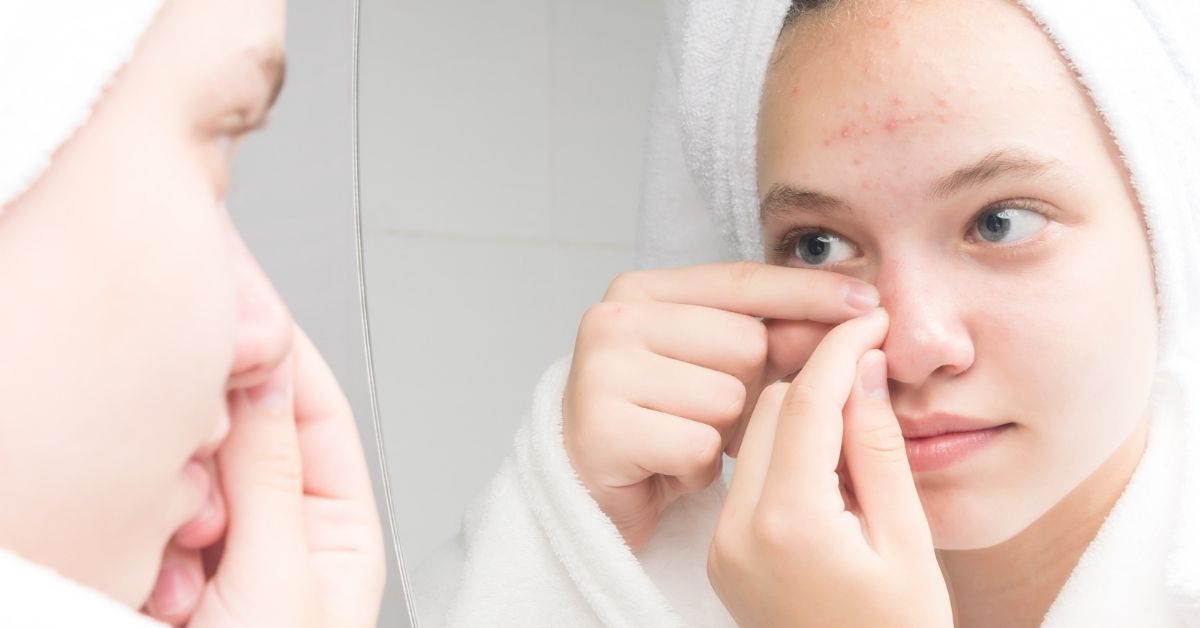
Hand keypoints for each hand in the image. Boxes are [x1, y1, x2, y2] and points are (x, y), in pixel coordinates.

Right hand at [142, 327, 385, 627]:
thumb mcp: (280, 579)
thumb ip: (269, 477)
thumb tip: (265, 382)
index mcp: (339, 533)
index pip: (320, 415)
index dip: (288, 361)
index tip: (249, 316)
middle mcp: (281, 535)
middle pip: (244, 438)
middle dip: (216, 458)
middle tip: (203, 483)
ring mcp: (218, 555)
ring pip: (187, 478)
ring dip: (177, 512)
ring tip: (189, 572)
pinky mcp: (158, 574)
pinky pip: (143, 519)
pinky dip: (144, 546)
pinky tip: (155, 588)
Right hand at [563, 262, 880, 549]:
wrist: (599, 492)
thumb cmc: (668, 420)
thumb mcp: (726, 368)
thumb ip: (782, 335)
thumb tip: (858, 311)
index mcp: (640, 289)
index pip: (743, 280)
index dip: (809, 293)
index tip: (869, 301)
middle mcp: (612, 319)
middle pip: (745, 343)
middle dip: (746, 388)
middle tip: (704, 414)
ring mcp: (599, 371)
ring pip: (726, 398)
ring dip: (721, 434)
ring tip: (683, 440)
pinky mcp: (600, 428)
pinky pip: (698, 445)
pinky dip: (696, 469)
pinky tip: (668, 469)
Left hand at [707, 309, 951, 627]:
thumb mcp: (907, 542)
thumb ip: (877, 450)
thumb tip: (862, 369)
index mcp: (788, 523)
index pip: (803, 402)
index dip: (838, 349)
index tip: (868, 319)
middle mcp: (738, 530)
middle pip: (767, 411)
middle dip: (817, 381)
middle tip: (870, 369)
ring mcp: (725, 545)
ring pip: (753, 438)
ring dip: (799, 416)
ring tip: (857, 425)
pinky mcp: (724, 555)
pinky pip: (748, 476)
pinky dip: (784, 453)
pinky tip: (830, 465)